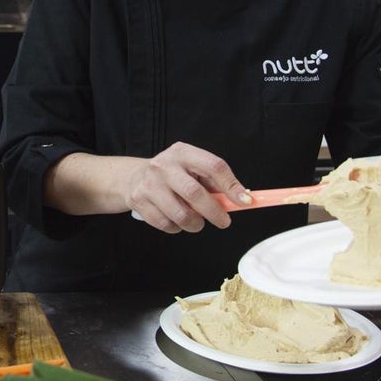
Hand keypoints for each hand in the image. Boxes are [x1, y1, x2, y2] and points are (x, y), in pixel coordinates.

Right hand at [126, 142, 251, 233]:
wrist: (135, 177)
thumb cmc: (174, 175)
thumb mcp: (194, 169)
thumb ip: (216, 183)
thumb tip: (243, 199)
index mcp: (183, 153)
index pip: (213, 166)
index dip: (232, 186)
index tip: (245, 202)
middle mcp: (164, 165)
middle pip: (194, 193)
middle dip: (214, 212)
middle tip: (224, 221)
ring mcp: (149, 183)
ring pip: (180, 214)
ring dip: (195, 224)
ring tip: (196, 221)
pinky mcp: (139, 201)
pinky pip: (166, 224)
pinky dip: (177, 228)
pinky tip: (176, 219)